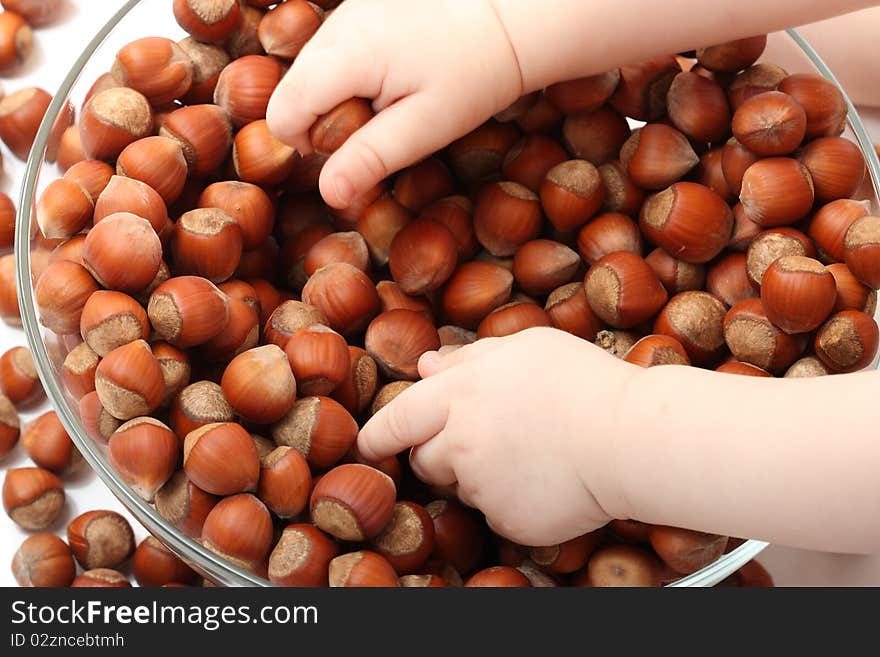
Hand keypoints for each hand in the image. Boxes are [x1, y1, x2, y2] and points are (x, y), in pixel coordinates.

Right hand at [266, 0, 523, 208]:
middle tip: (383, 123)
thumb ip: (370, 159)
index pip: (284, 113)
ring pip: (312, 67)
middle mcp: (335, 23)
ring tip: (395, 95)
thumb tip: (327, 195)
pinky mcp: (361, 1)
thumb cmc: (475, 73)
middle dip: (324, 118)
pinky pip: (335, 47)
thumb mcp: (425, 127)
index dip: (308, 144)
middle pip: (293, 89)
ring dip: (340, 93)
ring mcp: (347, 7)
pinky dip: (353, 68)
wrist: (512, 15)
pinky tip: (397, 71)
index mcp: (344, 55)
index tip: (353, 150)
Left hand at [358, 328, 634, 545]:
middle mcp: (460, 443)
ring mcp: (483, 488)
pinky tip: (546, 479)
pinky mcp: (508, 522)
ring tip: (529, 452)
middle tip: (485, 438)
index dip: (377, 434)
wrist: (631, 438)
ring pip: (462, 488)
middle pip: (425, 458)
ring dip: (479, 476)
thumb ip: (470, 356)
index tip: (367, 443)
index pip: (397, 418)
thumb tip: (427, 365)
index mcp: (458, 394)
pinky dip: (512, 502)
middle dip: (441, 452)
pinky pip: (497, 515)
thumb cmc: (584, 382)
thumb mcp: (526, 347)